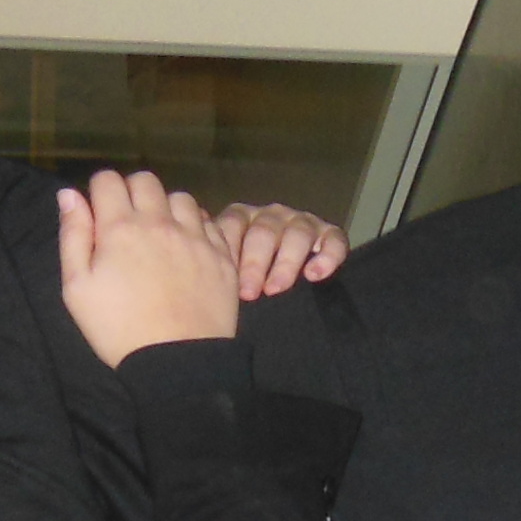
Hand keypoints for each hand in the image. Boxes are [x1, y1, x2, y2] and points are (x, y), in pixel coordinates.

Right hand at [55, 168, 241, 366]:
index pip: (107, 180)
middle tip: (128, 221)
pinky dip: (195, 226)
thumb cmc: (118, 329)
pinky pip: (209, 221)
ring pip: (180, 197)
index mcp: (120, 228)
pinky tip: (187, 247)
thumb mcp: (77, 289)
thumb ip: (73, 236)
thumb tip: (69, 194)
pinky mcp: (221, 254)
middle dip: (132, 192)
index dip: (99, 191)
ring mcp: (195, 236)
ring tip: (161, 234)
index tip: (100, 213)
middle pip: (145, 180)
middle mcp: (160, 222)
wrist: (177, 362)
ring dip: (166, 207)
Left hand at [210, 201, 347, 299]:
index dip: (229, 250)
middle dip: (255, 263)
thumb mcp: (220, 270)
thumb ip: (207, 255)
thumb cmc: (243, 284)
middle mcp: (270, 216)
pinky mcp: (328, 235)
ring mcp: (300, 223)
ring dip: (286, 262)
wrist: (279, 303)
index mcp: (241, 219)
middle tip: (248, 294)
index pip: (233, 224)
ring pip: (297, 232)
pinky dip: (326, 255)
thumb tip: (187, 242)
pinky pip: (332, 239)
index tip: (223, 279)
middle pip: (264, 230)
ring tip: (276, 289)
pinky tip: (314, 276)